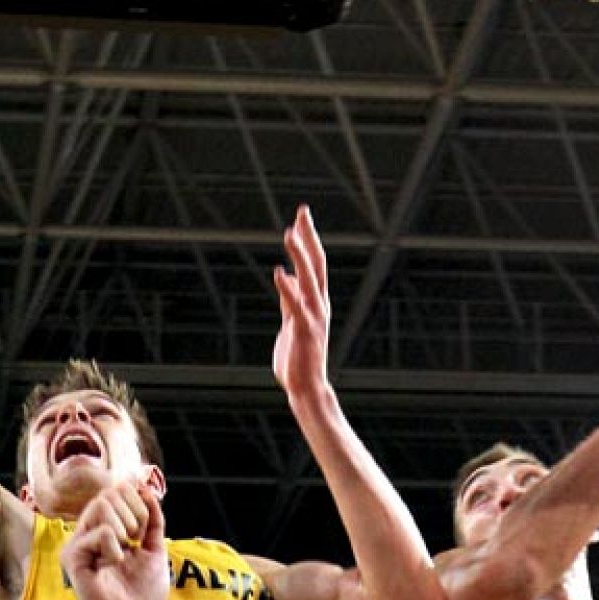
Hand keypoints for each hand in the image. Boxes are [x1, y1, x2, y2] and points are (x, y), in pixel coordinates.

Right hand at [61, 483, 168, 599]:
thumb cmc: (143, 593)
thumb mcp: (156, 549)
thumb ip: (153, 519)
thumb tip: (145, 488)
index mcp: (106, 530)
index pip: (116, 492)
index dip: (137, 502)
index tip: (142, 532)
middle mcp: (89, 533)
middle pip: (109, 494)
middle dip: (134, 514)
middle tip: (135, 542)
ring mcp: (79, 543)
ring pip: (102, 505)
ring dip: (124, 528)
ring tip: (123, 553)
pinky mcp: (72, 556)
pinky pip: (101, 532)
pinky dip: (114, 549)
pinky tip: (109, 567)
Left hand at [273, 205, 331, 401]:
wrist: (305, 386)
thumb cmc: (298, 357)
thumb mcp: (293, 321)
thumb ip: (290, 299)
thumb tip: (287, 276)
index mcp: (316, 302)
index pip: (316, 263)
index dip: (309, 239)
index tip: (302, 216)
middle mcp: (319, 305)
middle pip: (317, 264)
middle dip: (309, 238)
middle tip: (303, 212)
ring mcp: (314, 317)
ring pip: (309, 279)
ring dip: (300, 256)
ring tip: (289, 233)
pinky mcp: (304, 332)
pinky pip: (295, 306)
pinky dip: (288, 289)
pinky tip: (279, 273)